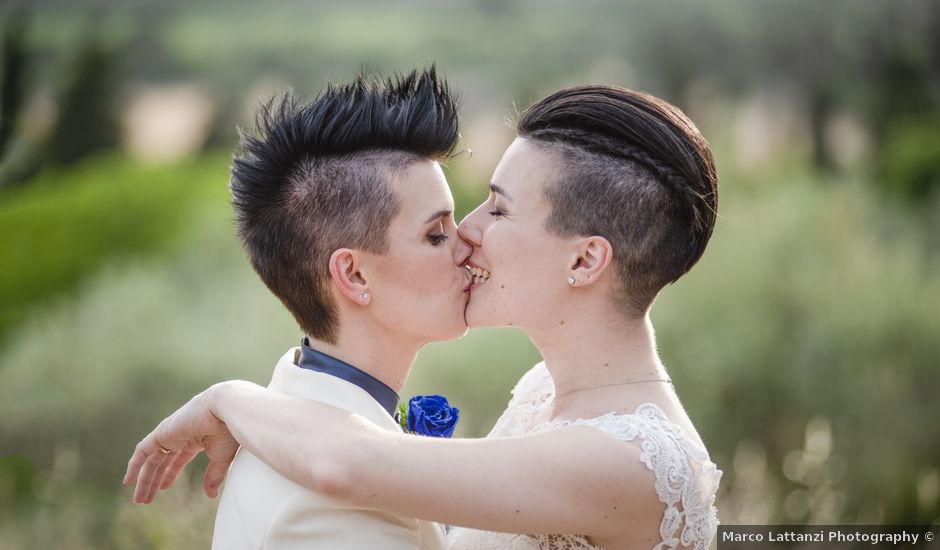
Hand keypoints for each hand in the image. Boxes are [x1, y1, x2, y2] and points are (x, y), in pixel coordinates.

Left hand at [123, 384, 240, 503]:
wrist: (225, 411)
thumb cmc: (228, 430)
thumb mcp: (222, 457)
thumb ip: (214, 476)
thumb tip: (211, 495)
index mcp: (196, 439)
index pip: (178, 459)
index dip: (170, 474)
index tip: (163, 489)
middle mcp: (181, 436)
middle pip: (162, 462)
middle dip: (154, 481)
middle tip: (145, 500)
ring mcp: (170, 434)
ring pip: (151, 459)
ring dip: (144, 479)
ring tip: (138, 499)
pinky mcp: (162, 433)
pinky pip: (143, 450)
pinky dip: (134, 464)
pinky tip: (129, 480)